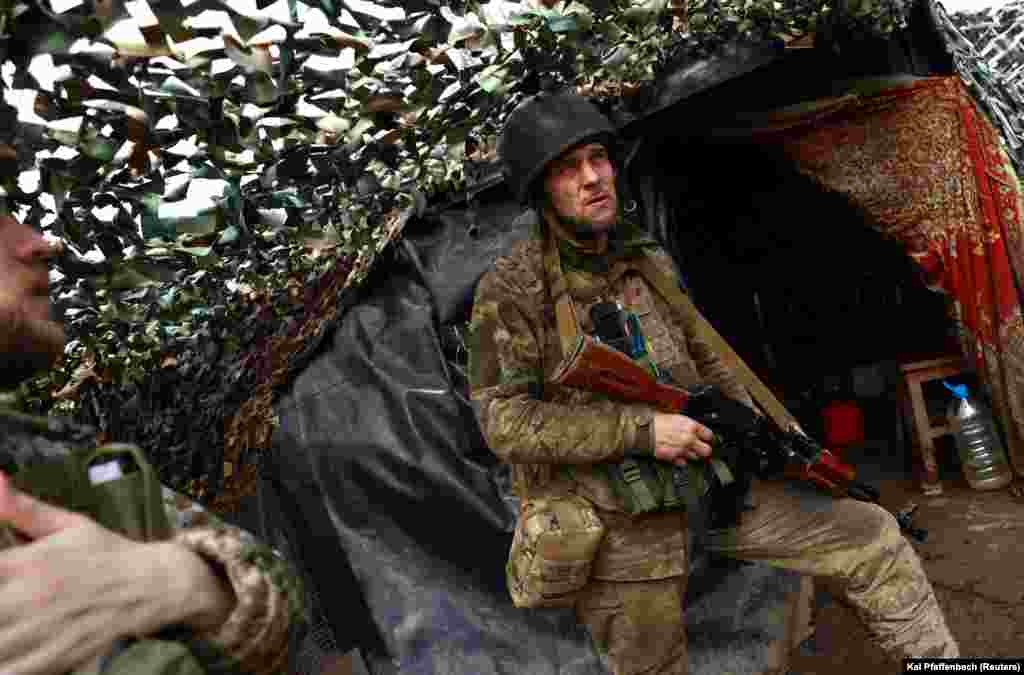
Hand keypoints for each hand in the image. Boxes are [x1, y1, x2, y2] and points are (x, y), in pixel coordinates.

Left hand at [0, 472, 233, 674]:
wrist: (153, 584)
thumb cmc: (107, 552)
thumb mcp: (69, 524)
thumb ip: (23, 509)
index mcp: (24, 563)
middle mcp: (26, 598)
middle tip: (0, 600)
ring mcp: (38, 633)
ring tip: (4, 623)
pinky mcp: (52, 659)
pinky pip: (12, 671)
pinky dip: (6, 665)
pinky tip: (8, 649)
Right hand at [652, 413, 714, 465]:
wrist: (642, 431)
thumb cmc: (654, 421)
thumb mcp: (673, 416)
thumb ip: (685, 423)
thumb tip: (690, 426)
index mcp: (690, 426)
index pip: (708, 434)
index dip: (706, 436)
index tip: (704, 437)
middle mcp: (689, 439)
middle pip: (707, 450)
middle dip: (703, 448)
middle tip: (699, 447)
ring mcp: (682, 450)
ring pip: (695, 457)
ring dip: (691, 454)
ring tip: (684, 449)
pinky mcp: (673, 458)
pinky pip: (683, 463)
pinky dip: (681, 460)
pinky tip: (676, 454)